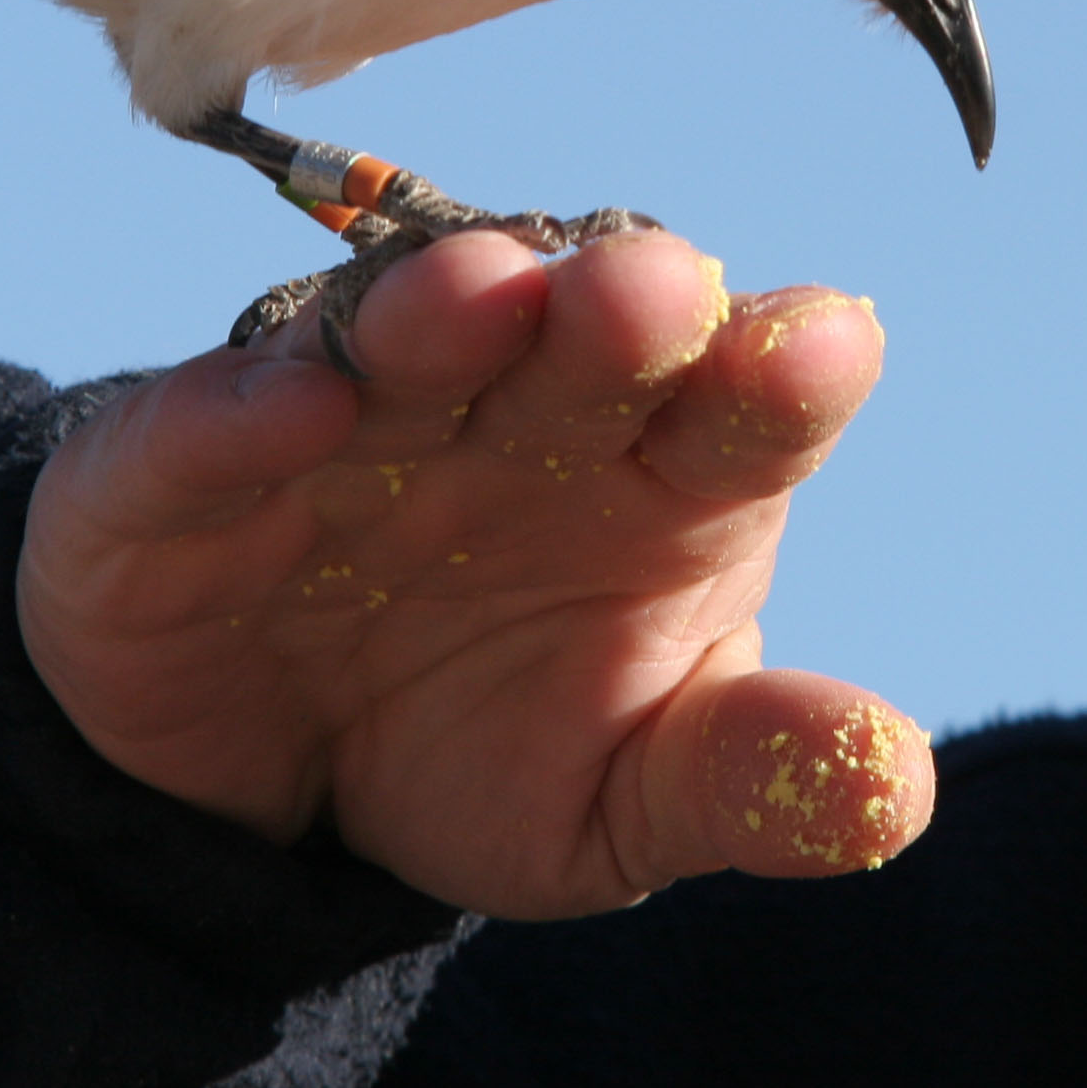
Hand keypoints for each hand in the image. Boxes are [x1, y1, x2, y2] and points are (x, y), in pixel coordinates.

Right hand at [17, 228, 934, 919]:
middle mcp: (522, 412)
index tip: (822, 354)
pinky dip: (253, 405)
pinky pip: (218, 419)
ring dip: (443, 312)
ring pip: (405, 340)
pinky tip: (300, 406)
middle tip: (653, 287)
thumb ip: (751, 780)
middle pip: (588, 341)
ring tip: (487, 294)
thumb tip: (899, 789)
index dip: (780, 374)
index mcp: (664, 476)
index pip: (745, 406)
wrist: (253, 788)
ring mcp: (356, 418)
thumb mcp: (624, 800)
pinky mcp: (187, 460)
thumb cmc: (483, 743)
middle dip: (623, 305)